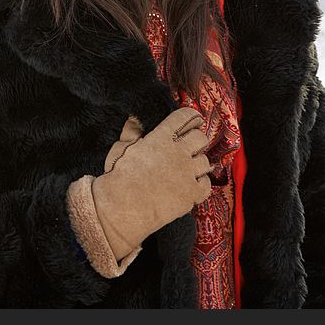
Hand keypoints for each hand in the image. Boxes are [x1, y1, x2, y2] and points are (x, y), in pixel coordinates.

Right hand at [92, 107, 211, 260]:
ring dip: (197, 164)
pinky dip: (200, 185)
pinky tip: (190, 186)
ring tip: (187, 170)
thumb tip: (135, 119)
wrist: (121, 208)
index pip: (185, 117)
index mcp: (161, 138)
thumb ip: (131, 132)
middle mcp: (178, 153)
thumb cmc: (118, 177)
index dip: (191, 118)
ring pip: (205, 162)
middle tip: (189, 148)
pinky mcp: (191, 194)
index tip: (193, 122)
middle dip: (196, 141)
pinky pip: (207, 185)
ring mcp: (187, 173)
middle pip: (200, 138)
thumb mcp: (121, 149)